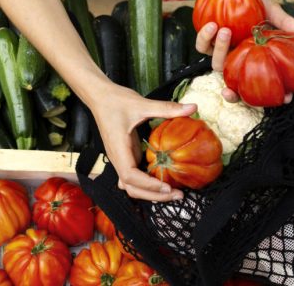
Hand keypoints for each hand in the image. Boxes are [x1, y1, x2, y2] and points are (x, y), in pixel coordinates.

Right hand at [87, 84, 196, 201]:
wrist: (100, 98)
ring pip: (131, 186)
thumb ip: (167, 108)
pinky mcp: (125, 157)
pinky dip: (147, 184)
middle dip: (154, 195)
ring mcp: (121, 159)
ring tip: (172, 193)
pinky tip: (163, 182)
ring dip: (150, 193)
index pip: (130, 176)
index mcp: (118, 149)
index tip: (167, 186)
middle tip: (178, 195)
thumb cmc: (116, 101)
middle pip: (131, 188)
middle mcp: (118, 158)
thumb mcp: (142, 104)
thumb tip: (193, 107)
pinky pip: (134, 177)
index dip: (148, 185)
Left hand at [195, 0, 293, 102]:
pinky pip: (202, 46)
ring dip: (221, 51)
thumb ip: (285, 23)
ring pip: (217, 65)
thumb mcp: (273, 13)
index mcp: (254, 59)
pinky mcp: (206, 42)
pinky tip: (212, 25)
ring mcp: (221, 53)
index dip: (270, 98)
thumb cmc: (257, 4)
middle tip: (230, 92)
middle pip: (234, 86)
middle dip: (232, 94)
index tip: (285, 99)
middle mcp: (238, 60)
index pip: (261, 86)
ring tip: (226, 31)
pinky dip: (205, 37)